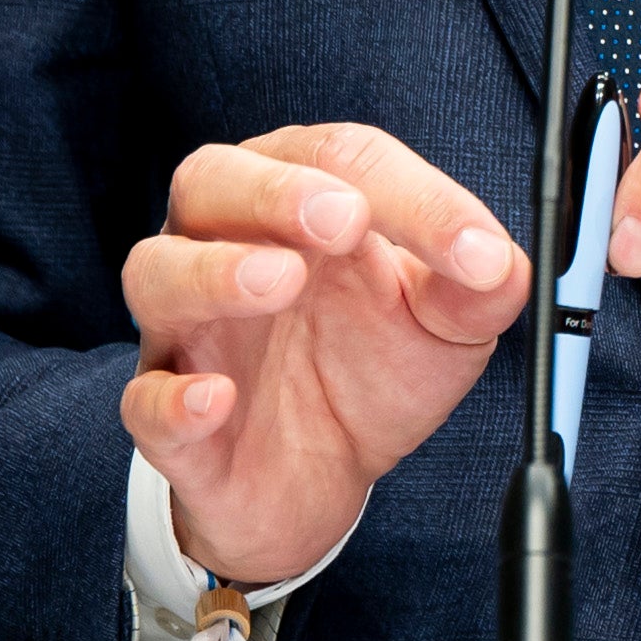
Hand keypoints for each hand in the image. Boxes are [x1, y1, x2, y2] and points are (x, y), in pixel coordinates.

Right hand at [122, 122, 528, 582]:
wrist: (326, 479)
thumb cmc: (371, 369)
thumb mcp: (449, 324)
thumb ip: (481, 285)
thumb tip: (496, 261)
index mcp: (295, 202)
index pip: (337, 161)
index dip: (406, 193)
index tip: (467, 245)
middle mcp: (226, 247)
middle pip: (213, 180)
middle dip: (276, 191)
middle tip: (342, 219)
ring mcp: (189, 332)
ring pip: (157, 272)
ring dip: (214, 271)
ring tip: (280, 281)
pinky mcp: (172, 420)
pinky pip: (145, 400)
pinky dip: (173, 397)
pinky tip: (216, 398)